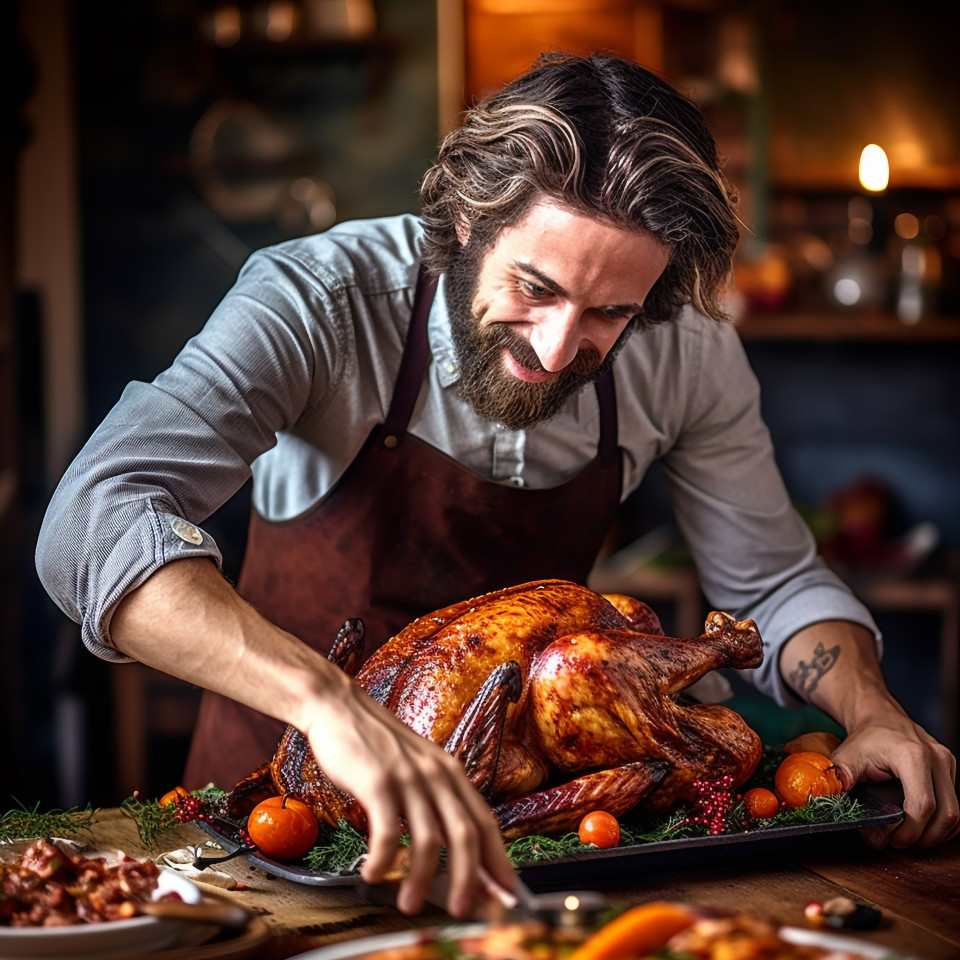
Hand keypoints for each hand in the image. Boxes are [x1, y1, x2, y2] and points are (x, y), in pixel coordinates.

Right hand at [302, 675, 516, 917]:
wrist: (340, 706)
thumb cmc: (376, 743)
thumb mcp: (417, 767)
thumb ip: (437, 801)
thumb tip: (453, 848)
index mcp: (451, 772)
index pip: (486, 822)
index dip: (498, 861)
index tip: (505, 893)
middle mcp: (437, 773)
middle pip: (466, 834)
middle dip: (468, 879)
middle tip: (461, 910)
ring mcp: (409, 777)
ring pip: (430, 839)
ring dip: (421, 879)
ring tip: (408, 903)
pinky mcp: (378, 781)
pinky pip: (388, 831)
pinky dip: (383, 860)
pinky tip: (373, 873)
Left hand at [830, 708, 958, 848]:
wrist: (878, 715)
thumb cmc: (863, 739)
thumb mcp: (845, 758)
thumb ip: (843, 783)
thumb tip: (848, 812)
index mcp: (911, 756)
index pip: (922, 805)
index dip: (911, 831)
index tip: (893, 841)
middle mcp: (936, 757)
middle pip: (947, 813)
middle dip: (925, 837)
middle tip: (902, 844)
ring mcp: (947, 762)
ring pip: (956, 812)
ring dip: (937, 833)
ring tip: (912, 837)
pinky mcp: (950, 767)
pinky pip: (956, 803)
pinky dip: (943, 822)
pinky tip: (925, 827)